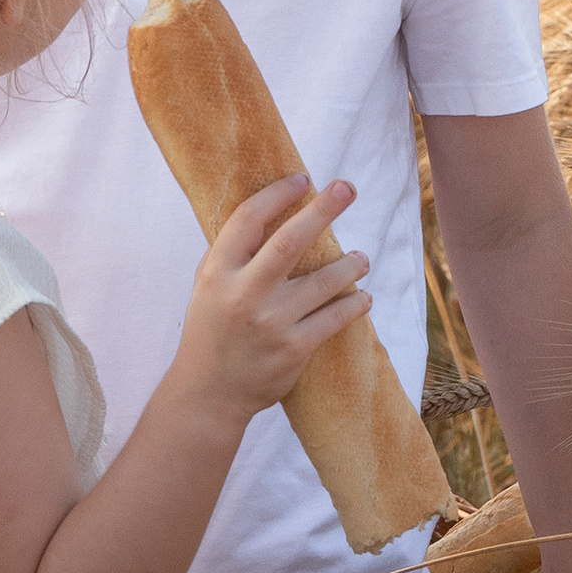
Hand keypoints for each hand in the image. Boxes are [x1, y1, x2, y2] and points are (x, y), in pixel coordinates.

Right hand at [172, 175, 368, 430]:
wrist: (208, 392)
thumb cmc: (212, 328)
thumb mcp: (209, 285)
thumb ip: (235, 253)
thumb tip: (276, 209)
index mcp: (217, 272)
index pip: (248, 219)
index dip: (277, 194)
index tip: (302, 180)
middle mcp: (243, 294)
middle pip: (289, 242)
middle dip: (321, 210)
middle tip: (346, 187)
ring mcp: (271, 323)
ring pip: (324, 281)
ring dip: (350, 265)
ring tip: (361, 259)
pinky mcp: (294, 349)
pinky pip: (335, 317)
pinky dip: (355, 303)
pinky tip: (363, 296)